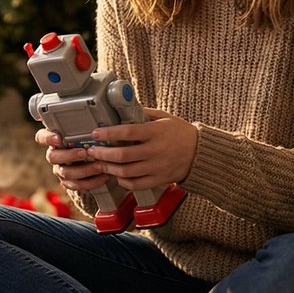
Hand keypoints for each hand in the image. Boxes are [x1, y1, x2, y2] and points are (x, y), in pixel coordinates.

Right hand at [34, 126, 111, 192]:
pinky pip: (76, 185)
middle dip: (70, 155)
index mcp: (54, 140)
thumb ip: (85, 129)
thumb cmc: (89, 141)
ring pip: (65, 172)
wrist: (94, 161)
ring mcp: (59, 169)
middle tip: (84, 153)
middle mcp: (54, 155)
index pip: (41, 137)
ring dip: (84, 170)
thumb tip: (98, 124)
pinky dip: (91, 182)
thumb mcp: (86, 133)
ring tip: (99, 166)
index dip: (47, 138)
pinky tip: (103, 176)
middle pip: (52, 157)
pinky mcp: (68, 182)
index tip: (58, 138)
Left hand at [81, 109, 197, 190]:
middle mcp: (156, 151)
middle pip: (122, 155)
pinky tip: (117, 175)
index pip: (127, 132)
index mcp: (156, 132)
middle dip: (103, 154)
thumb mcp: (165, 118)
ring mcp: (157, 167)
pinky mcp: (159, 180)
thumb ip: (144, 114)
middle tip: (92, 151)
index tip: (95, 133)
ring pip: (126, 172)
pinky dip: (122, 181)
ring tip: (100, 164)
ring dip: (109, 168)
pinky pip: (136, 184)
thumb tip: (123, 107)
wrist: (201, 153)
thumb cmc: (181, 133)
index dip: (108, 133)